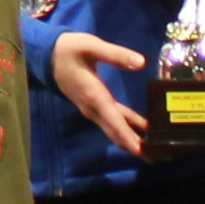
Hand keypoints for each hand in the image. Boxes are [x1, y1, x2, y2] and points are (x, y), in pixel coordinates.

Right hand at [48, 31, 156, 159]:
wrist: (47, 55)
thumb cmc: (68, 49)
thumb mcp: (91, 46)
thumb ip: (115, 54)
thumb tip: (140, 62)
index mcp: (94, 95)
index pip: (114, 121)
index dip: (128, 137)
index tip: (142, 152)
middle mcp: (93, 108)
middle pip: (116, 133)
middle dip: (135, 147)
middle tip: (158, 157)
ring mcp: (93, 109)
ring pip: (114, 130)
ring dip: (132, 140)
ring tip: (153, 150)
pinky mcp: (94, 105)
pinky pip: (113, 121)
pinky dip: (127, 128)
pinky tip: (143, 130)